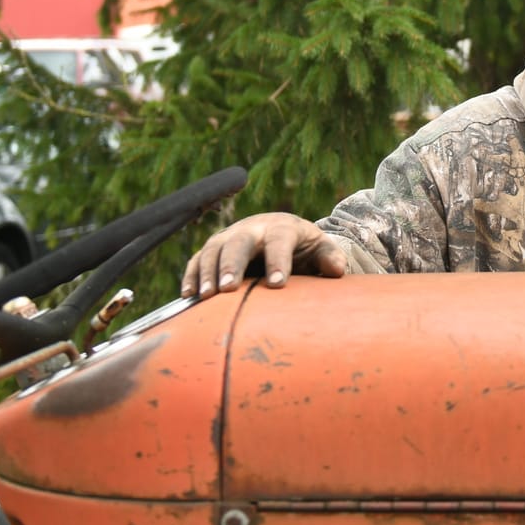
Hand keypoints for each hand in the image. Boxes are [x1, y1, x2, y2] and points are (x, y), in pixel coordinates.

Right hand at [179, 212, 349, 299]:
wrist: (279, 234)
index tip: (278, 284)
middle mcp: (251, 229)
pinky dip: (190, 275)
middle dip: (232, 264)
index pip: (279, 240)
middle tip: (228, 289)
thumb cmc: (303, 247)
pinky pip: (197, 260)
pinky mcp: (213, 250)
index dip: (278, 260)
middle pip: (238, 242)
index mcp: (281, 228)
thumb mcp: (321, 249)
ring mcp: (228, 238)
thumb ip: (330, 257)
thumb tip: (336, 269)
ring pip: (213, 250)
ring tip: (206, 296)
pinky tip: (188, 295)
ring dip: (207, 272)